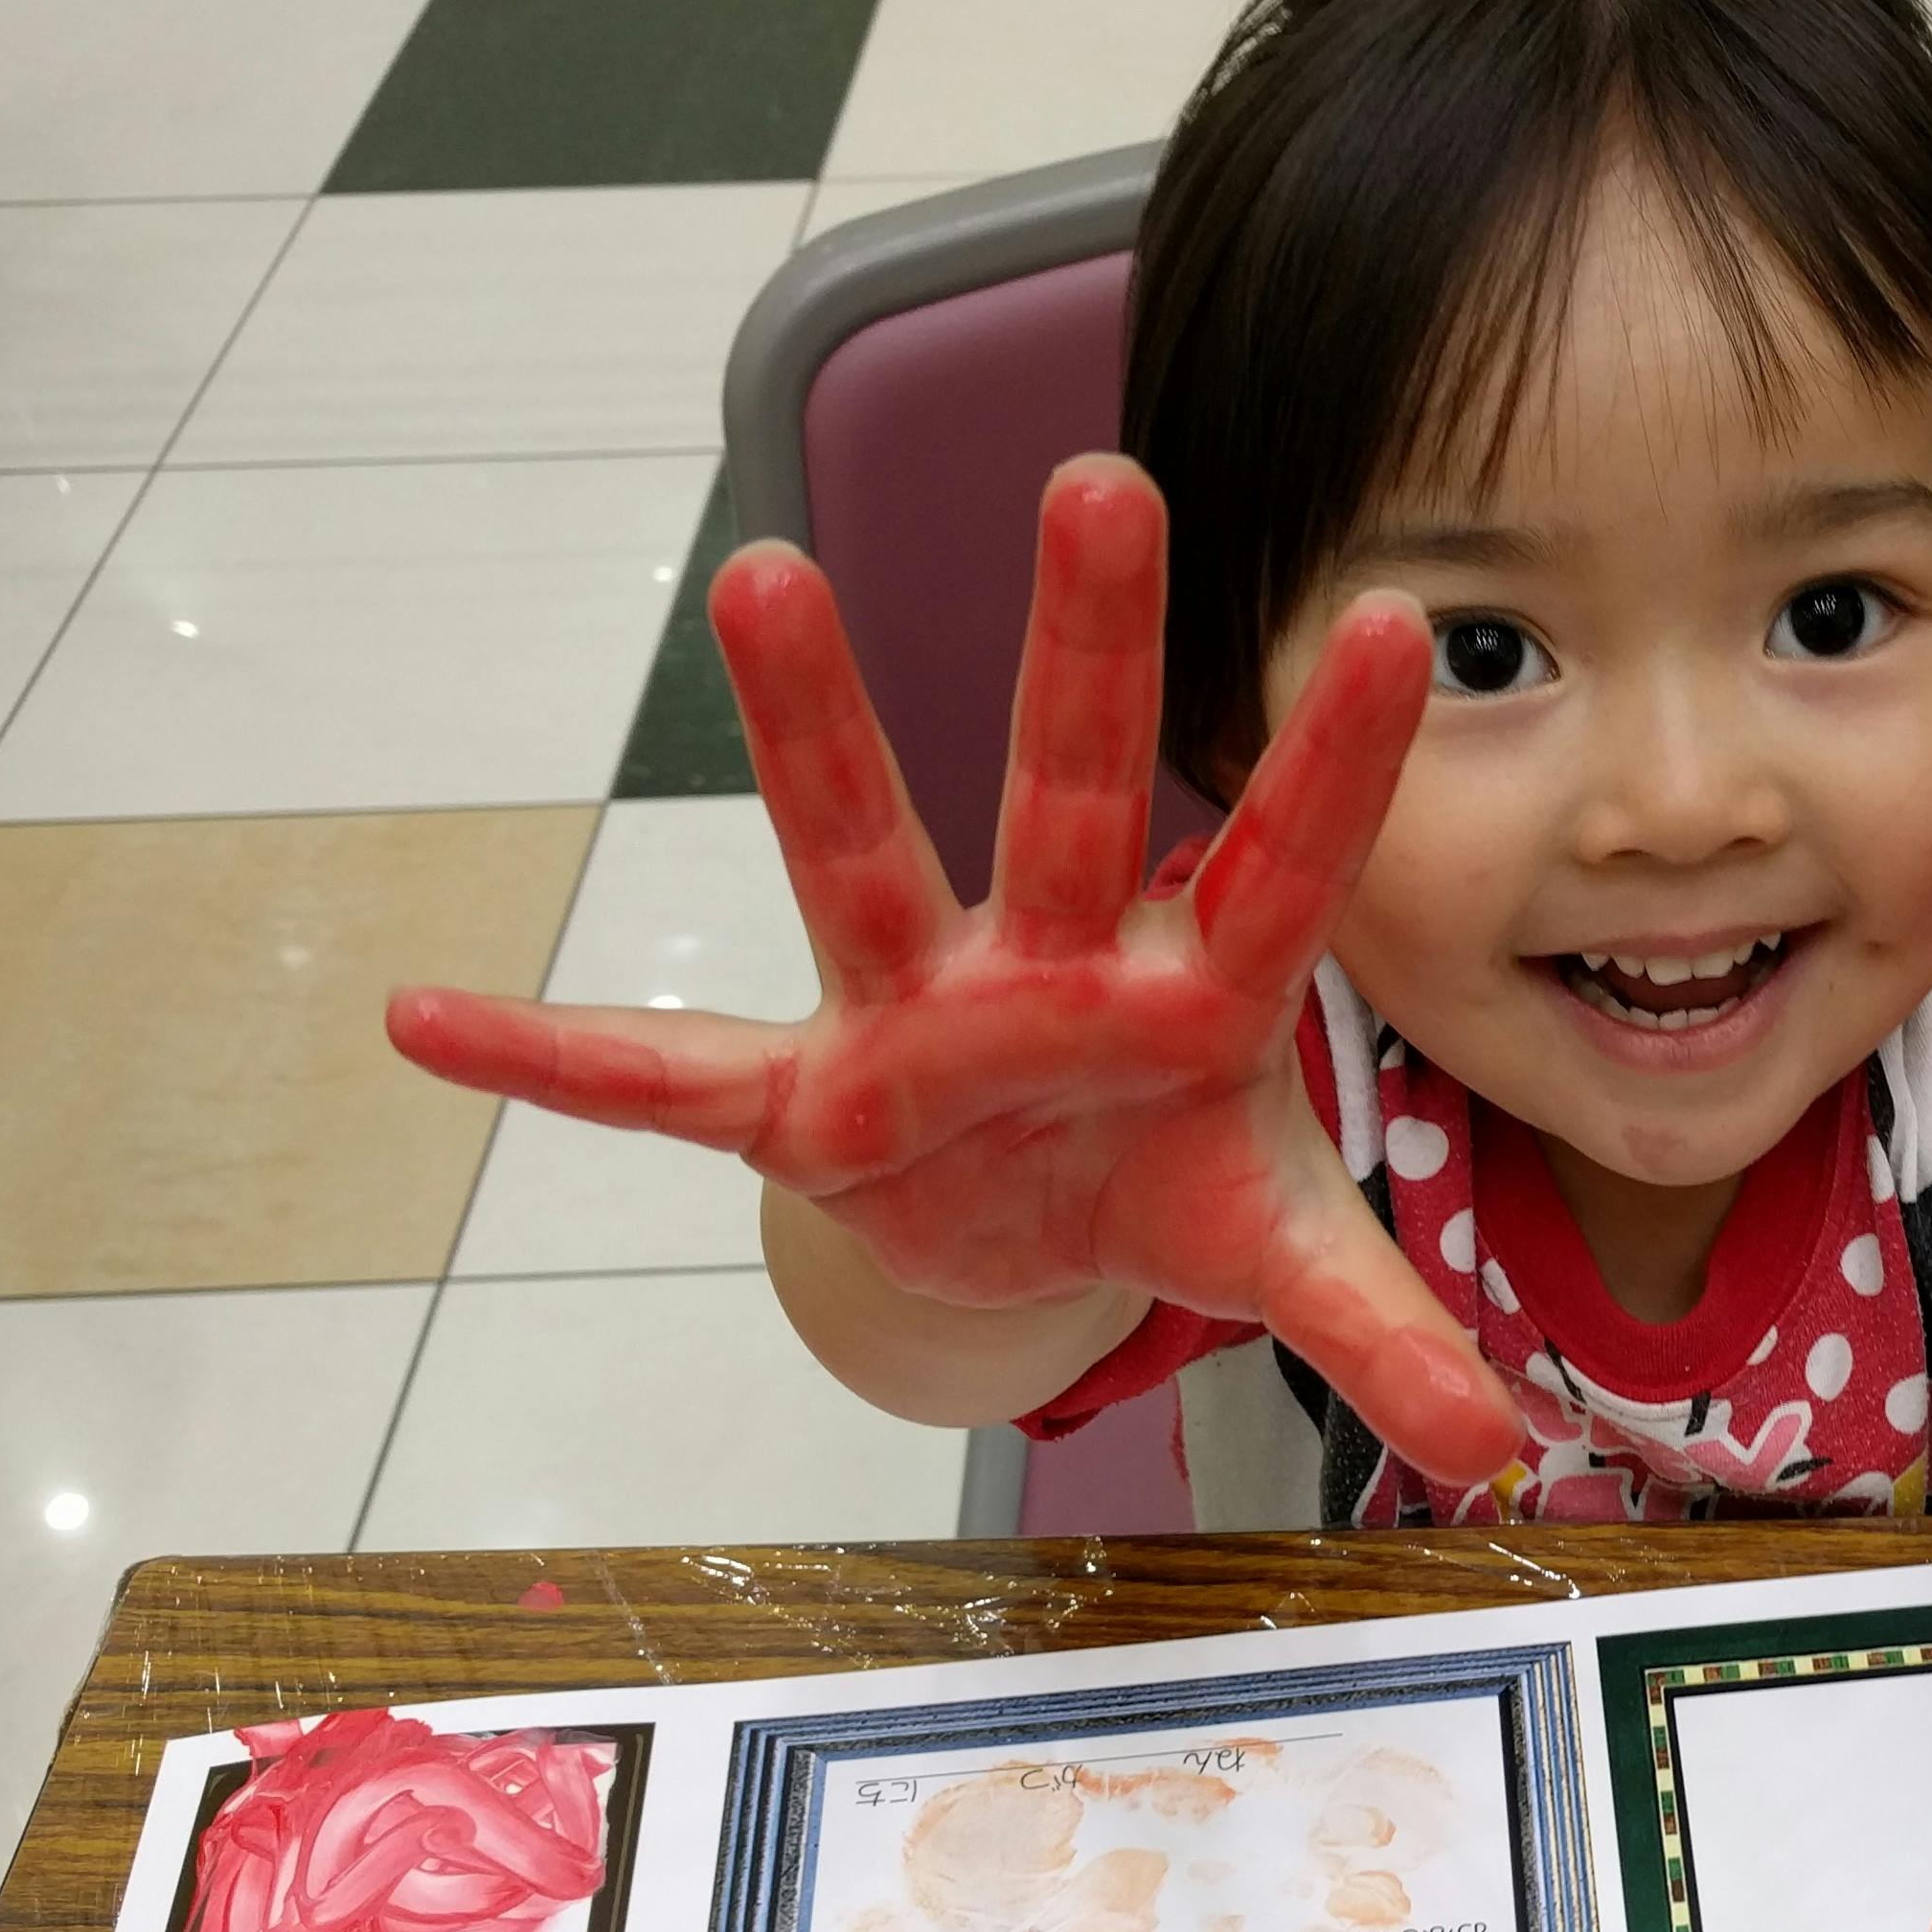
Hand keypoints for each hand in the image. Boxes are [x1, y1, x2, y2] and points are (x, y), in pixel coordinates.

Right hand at [385, 456, 1517, 1483]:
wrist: (1036, 1233)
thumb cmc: (1169, 1180)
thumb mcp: (1278, 1258)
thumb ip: (1381, 1334)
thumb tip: (1503, 1456)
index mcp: (1189, 992)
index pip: (1281, 861)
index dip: (1338, 762)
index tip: (1402, 622)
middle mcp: (1047, 964)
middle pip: (1067, 788)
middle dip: (1086, 649)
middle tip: (1105, 476)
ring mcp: (913, 1019)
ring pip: (858, 854)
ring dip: (811, 726)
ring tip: (758, 577)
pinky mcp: (804, 1101)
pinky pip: (659, 1081)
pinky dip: (550, 1061)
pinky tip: (428, 1019)